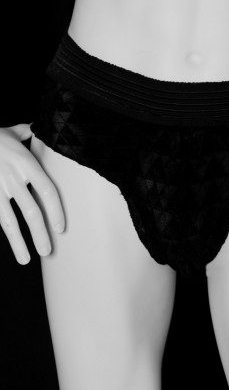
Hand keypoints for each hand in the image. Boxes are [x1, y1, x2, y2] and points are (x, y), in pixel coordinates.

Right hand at [0, 124, 64, 264]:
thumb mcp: (12, 132)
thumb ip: (28, 135)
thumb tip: (40, 130)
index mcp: (26, 163)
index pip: (49, 191)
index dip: (56, 212)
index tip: (61, 229)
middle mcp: (12, 177)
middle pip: (32, 211)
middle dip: (40, 234)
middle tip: (47, 252)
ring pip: (9, 220)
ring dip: (19, 242)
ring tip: (26, 259)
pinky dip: (4, 232)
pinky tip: (11, 246)